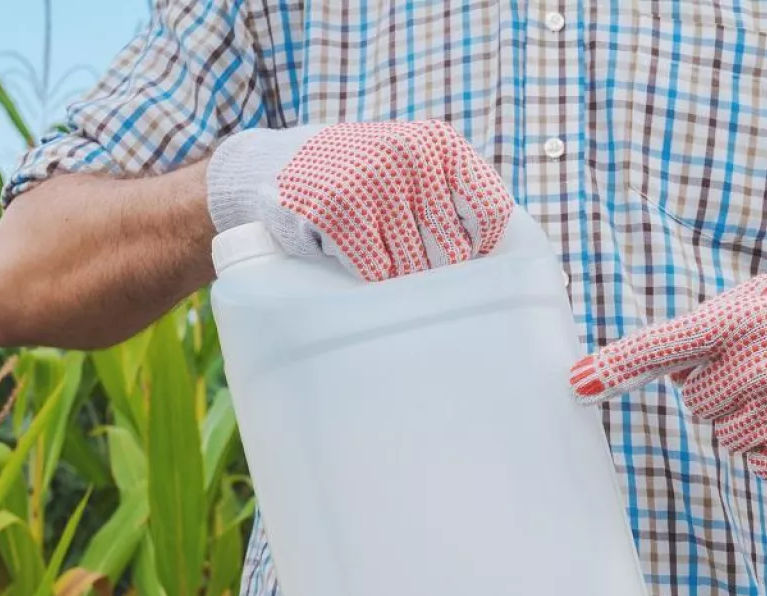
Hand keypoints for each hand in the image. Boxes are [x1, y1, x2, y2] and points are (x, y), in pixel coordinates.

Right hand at [207, 121, 513, 281]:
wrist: (268, 167)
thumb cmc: (354, 178)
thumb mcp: (408, 165)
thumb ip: (449, 193)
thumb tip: (497, 256)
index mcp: (439, 143)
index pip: (489, 210)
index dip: (481, 247)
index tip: (466, 265)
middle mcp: (410, 154)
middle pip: (453, 249)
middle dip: (436, 272)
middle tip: (414, 275)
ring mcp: (371, 180)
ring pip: (414, 266)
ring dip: (402, 280)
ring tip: (383, 267)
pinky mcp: (334, 209)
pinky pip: (376, 270)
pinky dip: (371, 279)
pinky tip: (360, 269)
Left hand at [569, 274, 766, 479]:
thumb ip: (714, 328)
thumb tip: (666, 373)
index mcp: (749, 317)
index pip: (668, 344)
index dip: (618, 365)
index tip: (575, 383)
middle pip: (697, 404)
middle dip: (721, 390)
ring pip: (728, 438)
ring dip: (750, 420)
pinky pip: (763, 465)